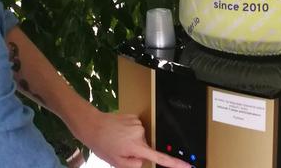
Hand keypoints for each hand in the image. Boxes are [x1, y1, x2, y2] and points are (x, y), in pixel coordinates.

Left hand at [76, 111, 190, 167]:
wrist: (92, 125)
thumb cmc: (102, 144)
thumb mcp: (117, 162)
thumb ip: (134, 165)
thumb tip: (144, 161)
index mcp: (137, 146)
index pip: (160, 158)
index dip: (175, 164)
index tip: (188, 166)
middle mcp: (140, 133)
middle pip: (146, 148)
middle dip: (136, 151)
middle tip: (120, 149)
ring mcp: (138, 124)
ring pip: (140, 139)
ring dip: (131, 141)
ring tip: (117, 139)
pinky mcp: (134, 117)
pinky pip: (136, 130)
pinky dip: (129, 133)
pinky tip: (119, 132)